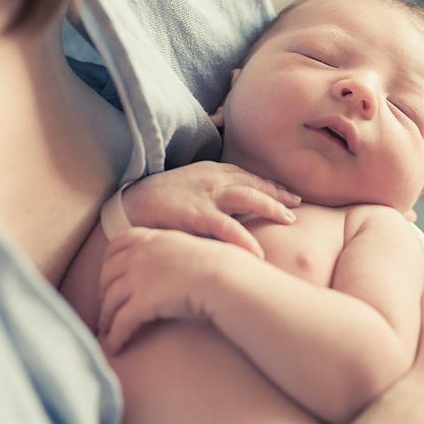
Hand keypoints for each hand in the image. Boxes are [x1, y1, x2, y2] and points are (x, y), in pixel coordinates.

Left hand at [98, 228, 253, 353]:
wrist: (225, 277)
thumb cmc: (218, 265)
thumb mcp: (188, 247)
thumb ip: (171, 251)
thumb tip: (172, 264)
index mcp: (150, 238)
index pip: (117, 245)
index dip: (107, 262)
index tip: (108, 276)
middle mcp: (138, 255)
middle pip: (107, 274)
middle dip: (103, 292)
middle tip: (106, 307)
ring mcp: (137, 278)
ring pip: (110, 301)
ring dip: (106, 318)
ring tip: (107, 330)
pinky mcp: (141, 303)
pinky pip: (120, 323)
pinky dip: (115, 337)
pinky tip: (116, 347)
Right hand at [120, 161, 300, 256]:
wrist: (125, 206)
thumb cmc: (157, 202)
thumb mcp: (188, 190)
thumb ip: (211, 196)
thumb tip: (234, 212)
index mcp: (210, 172)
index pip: (247, 176)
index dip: (270, 186)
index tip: (289, 195)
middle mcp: (211, 179)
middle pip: (253, 183)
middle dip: (277, 193)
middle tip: (298, 205)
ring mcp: (204, 195)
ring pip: (247, 197)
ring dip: (270, 206)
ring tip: (289, 220)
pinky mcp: (194, 214)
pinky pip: (226, 226)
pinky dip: (244, 238)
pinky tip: (259, 251)